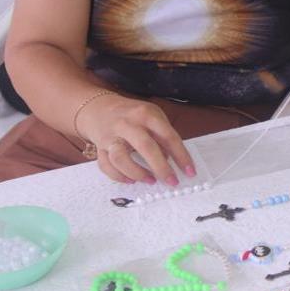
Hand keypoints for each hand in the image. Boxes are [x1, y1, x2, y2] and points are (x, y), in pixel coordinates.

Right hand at [77, 94, 195, 185]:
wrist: (99, 108)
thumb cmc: (132, 114)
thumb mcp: (152, 116)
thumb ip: (163, 135)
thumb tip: (172, 160)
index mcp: (146, 114)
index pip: (168, 136)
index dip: (181, 155)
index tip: (190, 171)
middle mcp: (127, 124)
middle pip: (146, 147)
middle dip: (161, 168)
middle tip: (172, 181)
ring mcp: (111, 136)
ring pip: (121, 158)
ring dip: (137, 173)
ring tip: (151, 181)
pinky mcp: (99, 147)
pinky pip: (106, 166)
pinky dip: (119, 176)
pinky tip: (131, 180)